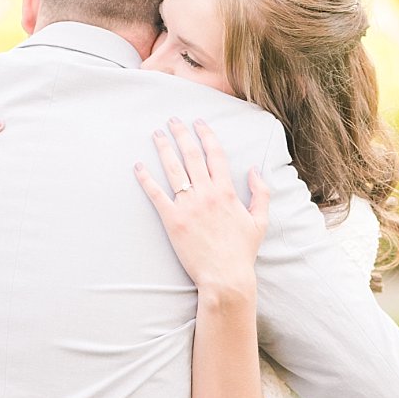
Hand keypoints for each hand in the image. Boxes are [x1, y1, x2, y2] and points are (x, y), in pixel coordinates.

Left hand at [134, 118, 268, 298]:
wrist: (225, 277)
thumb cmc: (242, 252)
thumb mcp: (260, 221)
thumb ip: (260, 193)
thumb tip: (254, 170)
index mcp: (226, 192)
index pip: (215, 155)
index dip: (207, 135)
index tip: (199, 122)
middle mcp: (206, 194)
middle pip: (191, 155)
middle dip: (181, 134)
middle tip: (173, 120)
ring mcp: (187, 206)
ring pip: (173, 168)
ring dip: (163, 148)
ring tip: (157, 134)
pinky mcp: (172, 220)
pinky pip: (156, 194)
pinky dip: (145, 179)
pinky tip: (138, 166)